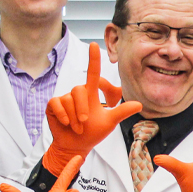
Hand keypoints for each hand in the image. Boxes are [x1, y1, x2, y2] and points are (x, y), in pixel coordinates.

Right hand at [43, 42, 139, 176]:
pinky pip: (56, 104)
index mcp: (91, 94)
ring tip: (77, 128)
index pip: (93, 73)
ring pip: (68, 99)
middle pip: (79, 89)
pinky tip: (66, 123)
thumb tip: (139, 104)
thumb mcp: (109, 122)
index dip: (94, 59)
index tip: (94, 45)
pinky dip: (62, 115)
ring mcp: (64, 99)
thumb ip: (121, 112)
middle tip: (85, 122)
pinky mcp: (53, 106)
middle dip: (82, 108)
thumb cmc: (93, 132)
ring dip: (74, 117)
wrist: (76, 146)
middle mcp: (77, 94)